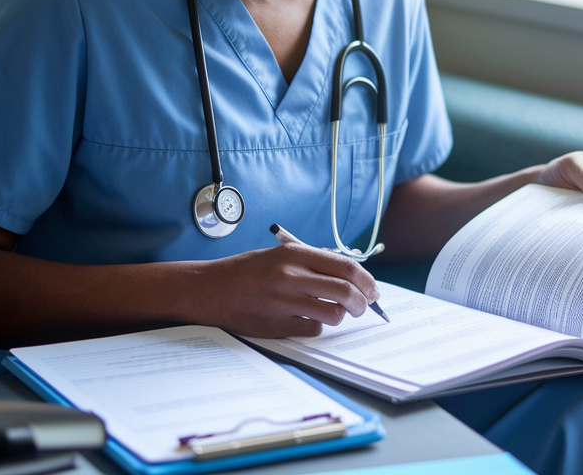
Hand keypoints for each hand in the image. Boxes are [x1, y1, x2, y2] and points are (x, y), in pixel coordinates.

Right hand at [192, 244, 380, 337]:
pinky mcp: (276, 325)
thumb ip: (312, 263)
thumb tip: (351, 277)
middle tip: (364, 307)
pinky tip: (307, 320)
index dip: (366, 281)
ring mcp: (283, 302)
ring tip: (335, 313)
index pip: (346, 267)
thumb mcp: (279, 256)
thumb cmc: (247, 272)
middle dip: (362, 303)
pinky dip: (317, 327)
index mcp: (293, 254)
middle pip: (346, 291)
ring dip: (341, 316)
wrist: (210, 289)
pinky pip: (313, 329)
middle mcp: (289, 275)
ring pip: (333, 314)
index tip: (373, 290)